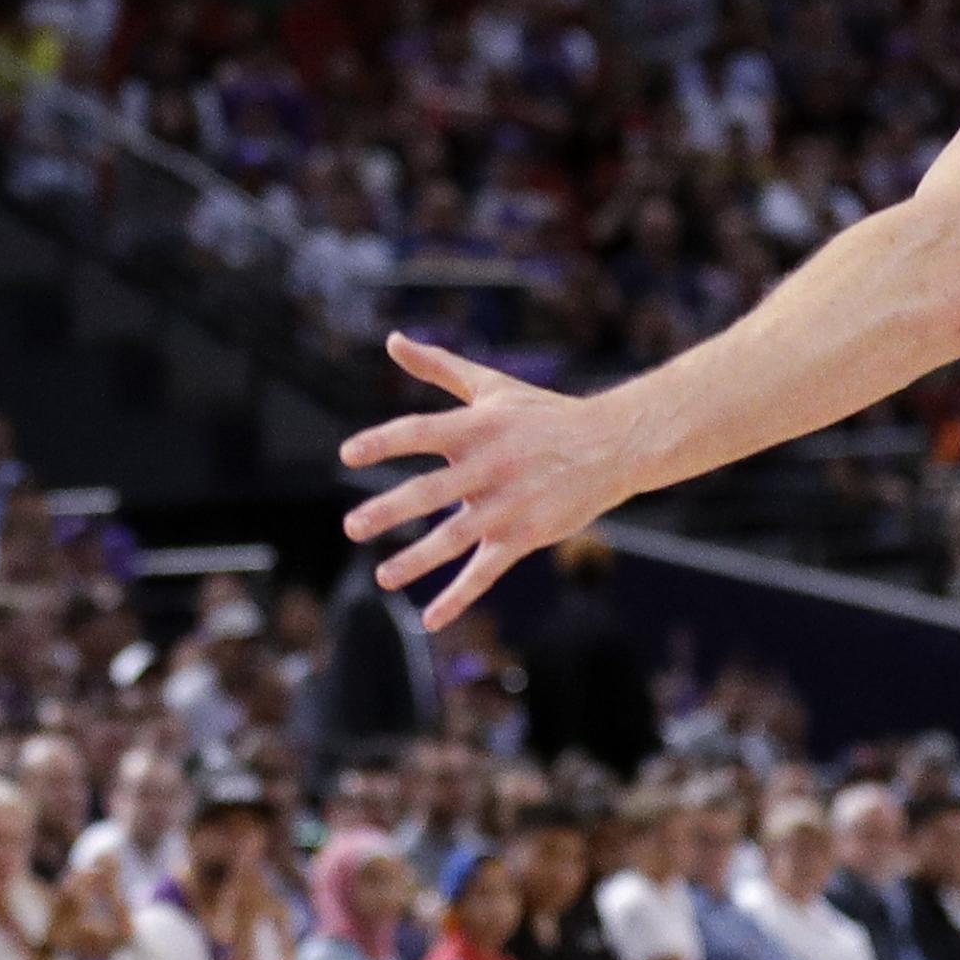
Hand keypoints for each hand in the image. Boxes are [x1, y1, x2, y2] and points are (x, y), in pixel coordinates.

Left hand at [339, 333, 644, 629]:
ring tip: (383, 577)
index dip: (384, 442)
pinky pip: (485, 572)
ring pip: (455, 538)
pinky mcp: (524, 536)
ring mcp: (508, 505)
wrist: (611, 445)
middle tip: (352, 527)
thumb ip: (438, 367)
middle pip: (431, 491)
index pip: (420, 432)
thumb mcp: (490, 385)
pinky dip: (458, 597)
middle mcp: (488, 466)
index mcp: (475, 427)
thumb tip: (391, 340)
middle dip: (389, 511)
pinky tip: (429, 619)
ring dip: (417, 560)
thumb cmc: (542, 413)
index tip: (348, 454)